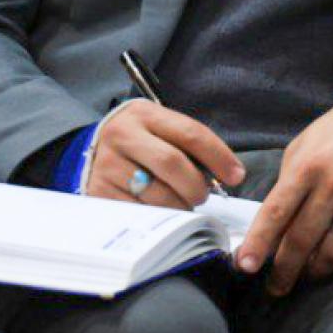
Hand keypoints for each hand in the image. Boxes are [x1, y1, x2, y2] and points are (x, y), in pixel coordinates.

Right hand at [85, 100, 244, 208]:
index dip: (219, 157)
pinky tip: (161, 213)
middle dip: (196, 186)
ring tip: (182, 205)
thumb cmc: (143, 143)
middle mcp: (123, 135)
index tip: (236, 176)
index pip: (191, 134)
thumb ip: (193, 147)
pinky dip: (158, 217)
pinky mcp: (99, 192)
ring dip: (179, 205)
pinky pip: (138, 211)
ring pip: (155, 192)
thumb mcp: (164, 130)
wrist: (95, 151)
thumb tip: (231, 175)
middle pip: (172, 163)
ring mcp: (107, 164)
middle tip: (203, 196)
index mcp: (146, 115)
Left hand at [235, 94, 332, 295]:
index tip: (245, 267)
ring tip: (306, 276)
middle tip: (275, 288)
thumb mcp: (302, 147)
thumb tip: (273, 225)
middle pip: (302, 240)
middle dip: (283, 271)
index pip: (276, 213)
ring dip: (314, 271)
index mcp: (307, 167)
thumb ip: (287, 184)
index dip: (259, 243)